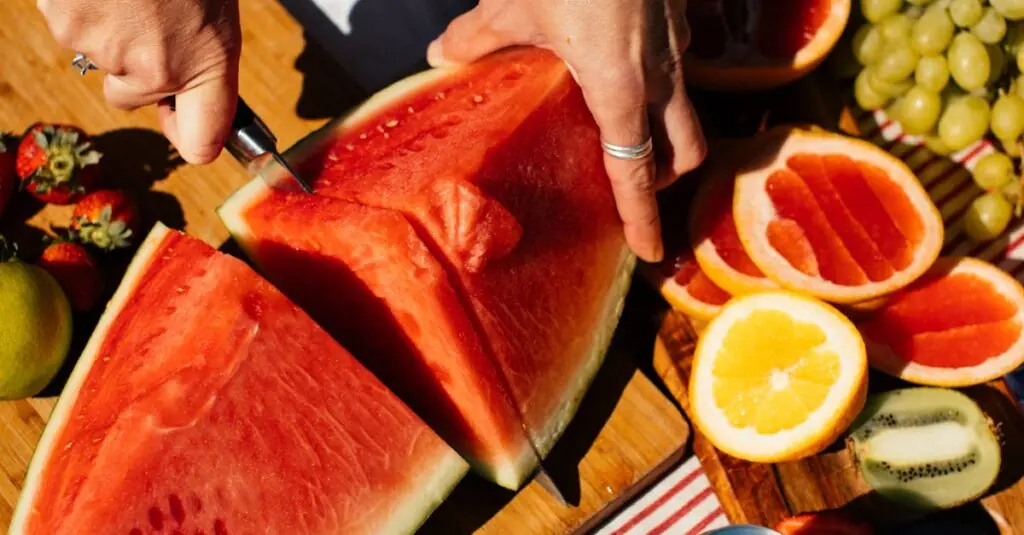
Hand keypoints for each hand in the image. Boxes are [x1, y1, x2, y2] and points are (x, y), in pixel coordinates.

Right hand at [37, 0, 241, 163]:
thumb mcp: (213, 5)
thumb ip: (199, 48)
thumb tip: (183, 79)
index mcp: (209, 62)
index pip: (202, 143)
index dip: (189, 135)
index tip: (182, 119)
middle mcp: (157, 68)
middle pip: (131, 96)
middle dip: (135, 66)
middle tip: (147, 14)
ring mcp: (106, 49)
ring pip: (98, 55)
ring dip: (107, 25)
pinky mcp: (66, 24)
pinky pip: (69, 24)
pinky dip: (79, 4)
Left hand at [427, 0, 705, 262]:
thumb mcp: (514, 4)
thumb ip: (478, 38)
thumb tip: (441, 57)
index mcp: (619, 89)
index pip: (636, 173)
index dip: (643, 216)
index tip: (647, 253)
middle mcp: (659, 73)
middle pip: (685, 149)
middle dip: (666, 177)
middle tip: (633, 189)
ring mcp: (677, 42)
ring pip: (687, 108)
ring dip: (666, 132)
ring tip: (625, 133)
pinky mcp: (680, 12)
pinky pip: (680, 64)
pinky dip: (661, 82)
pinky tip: (626, 63)